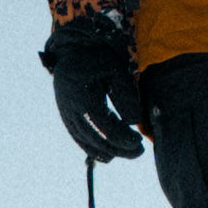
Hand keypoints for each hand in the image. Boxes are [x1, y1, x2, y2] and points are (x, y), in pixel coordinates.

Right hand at [42, 14, 147, 158]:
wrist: (72, 55)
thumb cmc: (98, 60)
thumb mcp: (115, 69)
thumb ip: (125, 94)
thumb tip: (133, 121)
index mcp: (82, 96)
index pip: (103, 126)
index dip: (122, 138)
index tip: (139, 140)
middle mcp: (70, 110)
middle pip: (95, 139)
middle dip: (119, 148)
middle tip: (140, 151)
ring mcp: (67, 117)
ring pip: (87, 143)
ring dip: (110, 151)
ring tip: (131, 152)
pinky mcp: (68, 120)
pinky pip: (81, 141)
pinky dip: (96, 150)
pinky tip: (113, 153)